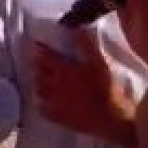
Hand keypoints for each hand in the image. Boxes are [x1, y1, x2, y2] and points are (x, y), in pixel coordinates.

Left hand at [34, 31, 136, 147]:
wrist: (112, 119)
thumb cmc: (107, 87)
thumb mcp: (99, 62)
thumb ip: (86, 45)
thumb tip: (75, 28)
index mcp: (64, 71)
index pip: (46, 56)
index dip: (40, 49)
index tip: (35, 44)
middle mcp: (56, 87)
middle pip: (40, 74)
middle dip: (38, 66)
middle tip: (38, 61)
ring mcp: (57, 104)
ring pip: (40, 91)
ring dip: (39, 83)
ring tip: (40, 80)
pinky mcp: (61, 119)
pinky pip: (44, 111)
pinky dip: (41, 105)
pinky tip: (43, 103)